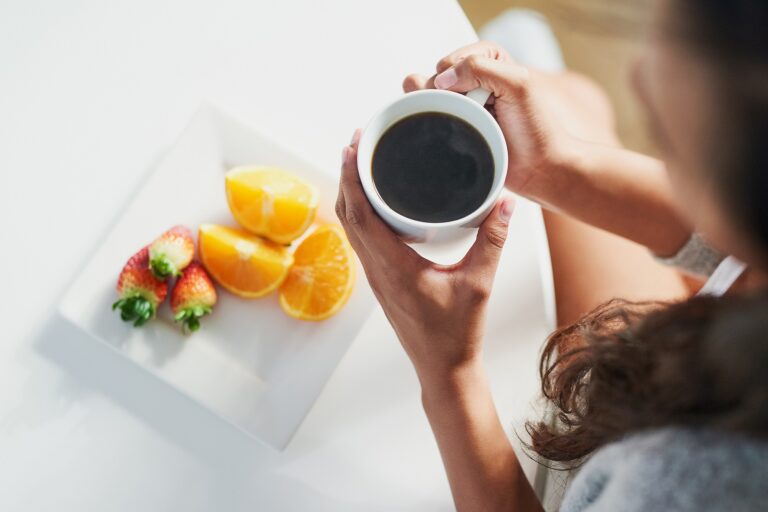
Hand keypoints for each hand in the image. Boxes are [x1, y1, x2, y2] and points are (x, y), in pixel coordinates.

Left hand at [335, 130, 514, 382]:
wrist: (443, 367)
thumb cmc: (457, 333)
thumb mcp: (479, 283)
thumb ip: (493, 242)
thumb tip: (505, 202)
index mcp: (393, 267)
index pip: (360, 214)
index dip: (352, 177)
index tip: (352, 147)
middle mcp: (376, 269)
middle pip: (347, 214)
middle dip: (348, 175)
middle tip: (357, 142)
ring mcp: (376, 276)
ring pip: (352, 227)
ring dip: (351, 194)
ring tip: (361, 163)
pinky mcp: (382, 280)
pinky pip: (362, 239)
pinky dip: (361, 213)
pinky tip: (375, 202)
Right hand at [403, 41, 576, 202]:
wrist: (537, 169)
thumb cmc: (534, 129)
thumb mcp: (517, 84)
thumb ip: (480, 68)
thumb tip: (441, 78)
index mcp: (492, 61)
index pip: (454, 59)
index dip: (455, 74)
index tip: (472, 94)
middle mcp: (476, 82)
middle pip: (438, 79)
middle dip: (443, 93)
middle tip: (467, 111)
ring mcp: (465, 107)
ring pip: (431, 99)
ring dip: (437, 109)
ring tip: (461, 124)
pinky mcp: (458, 128)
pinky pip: (433, 120)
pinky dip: (434, 123)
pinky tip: (448, 132)